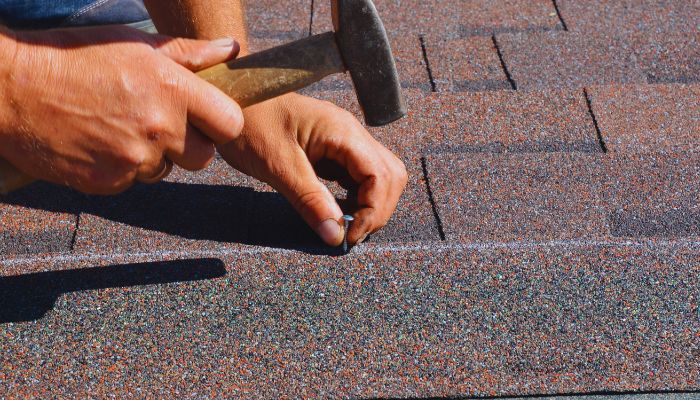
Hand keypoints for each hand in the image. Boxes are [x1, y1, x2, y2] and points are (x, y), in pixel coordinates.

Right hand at [0, 25, 242, 193]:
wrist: (12, 90)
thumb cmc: (75, 57)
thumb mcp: (135, 44)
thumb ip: (189, 54)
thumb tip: (230, 50)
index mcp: (172, 90)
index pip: (230, 124)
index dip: (220, 123)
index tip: (206, 118)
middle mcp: (159, 128)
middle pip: (204, 157)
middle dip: (189, 144)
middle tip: (160, 124)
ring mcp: (134, 160)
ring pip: (167, 171)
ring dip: (153, 156)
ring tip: (120, 127)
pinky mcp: (109, 182)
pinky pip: (133, 181)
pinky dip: (123, 168)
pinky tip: (100, 142)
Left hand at [217, 93, 407, 246]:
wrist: (227, 101)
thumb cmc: (249, 124)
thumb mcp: (278, 166)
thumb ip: (310, 201)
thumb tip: (336, 236)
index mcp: (342, 132)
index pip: (382, 176)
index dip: (374, 211)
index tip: (349, 236)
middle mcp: (351, 134)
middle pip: (390, 176)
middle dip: (377, 210)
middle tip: (349, 233)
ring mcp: (344, 140)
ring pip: (379, 177)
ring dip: (369, 205)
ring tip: (343, 225)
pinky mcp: (333, 149)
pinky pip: (358, 176)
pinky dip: (355, 198)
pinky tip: (336, 210)